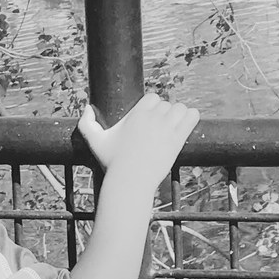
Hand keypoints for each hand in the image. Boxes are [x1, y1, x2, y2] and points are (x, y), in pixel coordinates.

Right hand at [77, 92, 198, 185]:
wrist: (129, 181)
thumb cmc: (112, 163)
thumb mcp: (95, 142)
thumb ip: (86, 124)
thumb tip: (86, 108)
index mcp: (136, 114)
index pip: (152, 97)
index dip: (153, 107)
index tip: (150, 120)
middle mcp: (152, 117)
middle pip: (166, 104)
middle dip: (164, 115)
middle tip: (160, 130)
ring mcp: (166, 127)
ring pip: (180, 108)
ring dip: (178, 116)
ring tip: (173, 128)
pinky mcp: (177, 138)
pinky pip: (192, 116)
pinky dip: (191, 118)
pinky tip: (184, 128)